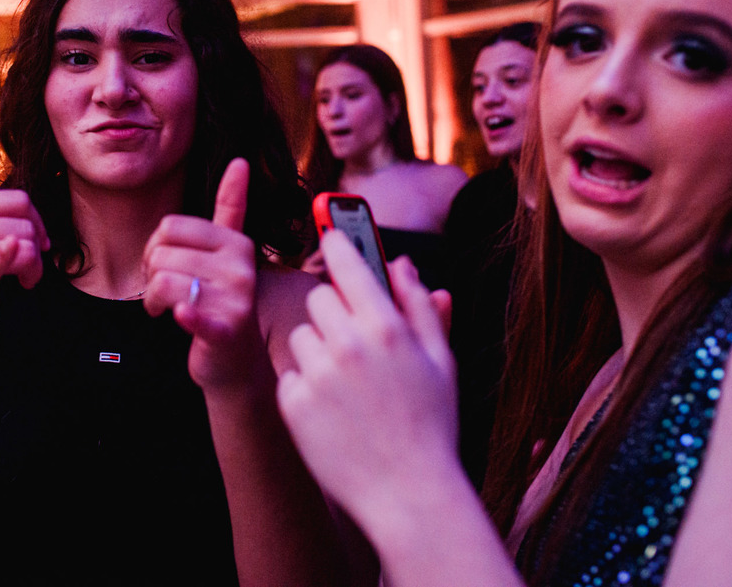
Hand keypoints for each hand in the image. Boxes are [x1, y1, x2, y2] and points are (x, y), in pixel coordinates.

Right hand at [0, 135, 48, 355]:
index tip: (35, 242)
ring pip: (24, 244)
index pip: (19, 200)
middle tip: (29, 269)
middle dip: (37, 247)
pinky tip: (11, 258)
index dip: (36, 222)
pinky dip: (6, 258)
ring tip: (24, 280)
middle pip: (24, 221)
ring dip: (33, 268)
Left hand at [143, 158, 266, 391]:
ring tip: (168, 309)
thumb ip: (232, 208)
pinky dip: (185, 315)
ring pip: (162, 281)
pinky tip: (183, 316)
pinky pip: (192, 311)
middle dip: (152, 276)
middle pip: (162, 254)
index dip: (156, 248)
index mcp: (237, 242)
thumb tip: (241, 160)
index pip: (170, 227)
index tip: (167, 267)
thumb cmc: (223, 302)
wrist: (237, 364)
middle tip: (167, 294)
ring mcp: (236, 299)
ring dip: (153, 300)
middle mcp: (241, 267)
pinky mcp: (225, 331)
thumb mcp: (229, 253)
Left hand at [276, 231, 457, 523]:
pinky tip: (334, 413)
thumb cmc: (432, 426)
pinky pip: (291, 375)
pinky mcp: (293, 404)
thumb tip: (402, 263)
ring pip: (300, 335)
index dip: (336, 243)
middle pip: (317, 298)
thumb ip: (420, 307)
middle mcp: (348, 345)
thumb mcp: (440, 362)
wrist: (409, 495)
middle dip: (333, 312)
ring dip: (318, 351)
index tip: (331, 235)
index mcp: (387, 328)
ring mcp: (318, 375)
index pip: (346, 264)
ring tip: (348, 387)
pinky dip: (307, 388)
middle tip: (353, 342)